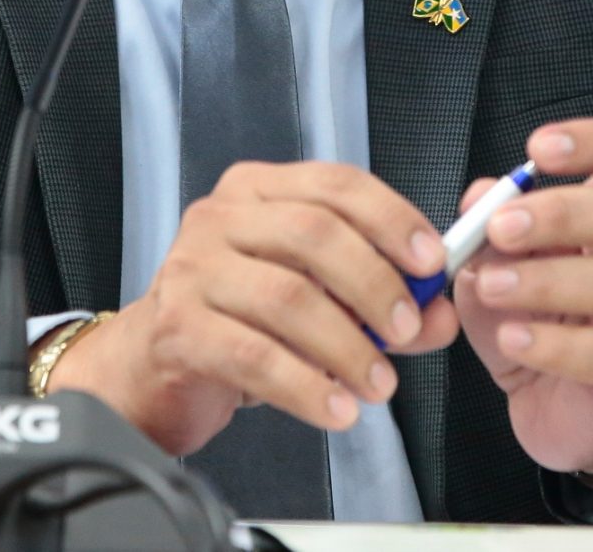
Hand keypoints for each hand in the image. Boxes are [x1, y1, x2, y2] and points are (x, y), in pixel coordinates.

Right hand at [47, 160, 458, 455]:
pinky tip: (336, 408)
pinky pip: (254, 355)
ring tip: (379, 385)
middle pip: (313, 233)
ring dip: (347, 345)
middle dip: (373, 283)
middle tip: (407, 330)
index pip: (335, 184)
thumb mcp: (316, 300)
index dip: (390, 218)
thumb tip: (440, 314)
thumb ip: (381, 302)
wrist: (152, 368)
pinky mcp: (177, 327)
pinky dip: (306, 386)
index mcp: (258, 191)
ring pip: (287, 297)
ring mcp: (192, 268)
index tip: (431, 262)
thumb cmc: (238, 321)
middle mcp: (221, 217)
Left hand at [453, 119, 592, 477]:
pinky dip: (558, 347)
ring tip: (492, 288)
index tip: (536, 149)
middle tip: (498, 228)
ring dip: (549, 281)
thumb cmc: (536, 319)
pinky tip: (514, 340)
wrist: (557, 406)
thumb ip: (490, 227)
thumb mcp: (500, 264)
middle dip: (560, 214)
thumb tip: (479, 196)